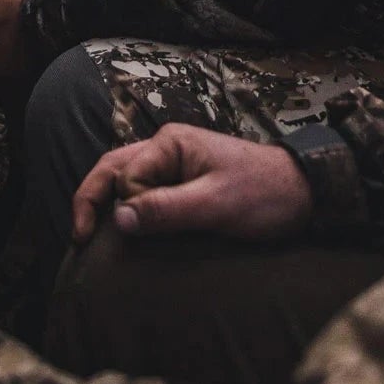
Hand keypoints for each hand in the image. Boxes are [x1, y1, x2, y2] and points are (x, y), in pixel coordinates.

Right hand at [72, 124, 311, 244]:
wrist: (305, 193)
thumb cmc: (264, 195)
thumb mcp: (216, 205)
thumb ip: (168, 210)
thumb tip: (120, 219)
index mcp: (170, 143)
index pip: (126, 175)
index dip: (126, 207)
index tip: (132, 235)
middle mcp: (165, 147)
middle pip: (112, 168)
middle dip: (90, 199)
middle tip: (77, 239)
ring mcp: (174, 164)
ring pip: (125, 179)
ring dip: (107, 203)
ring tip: (89, 236)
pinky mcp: (183, 182)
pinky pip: (144, 191)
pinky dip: (128, 208)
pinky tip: (125, 229)